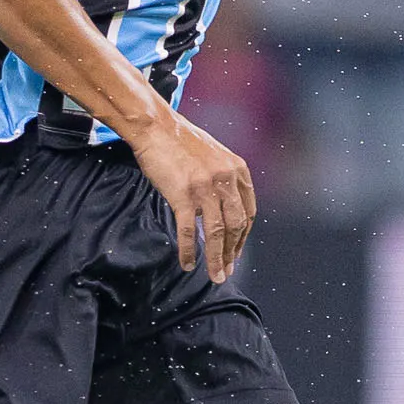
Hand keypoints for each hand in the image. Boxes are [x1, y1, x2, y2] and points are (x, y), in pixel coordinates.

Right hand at [129, 112, 256, 280]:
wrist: (155, 127)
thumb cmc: (180, 142)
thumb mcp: (215, 155)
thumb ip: (225, 178)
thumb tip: (226, 207)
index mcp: (237, 170)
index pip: (248, 212)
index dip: (243, 237)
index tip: (236, 251)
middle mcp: (225, 179)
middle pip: (236, 226)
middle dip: (232, 253)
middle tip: (226, 271)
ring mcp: (205, 187)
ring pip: (216, 233)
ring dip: (216, 259)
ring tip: (215, 275)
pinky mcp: (182, 194)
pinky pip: (188, 231)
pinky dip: (190, 251)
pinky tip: (188, 263)